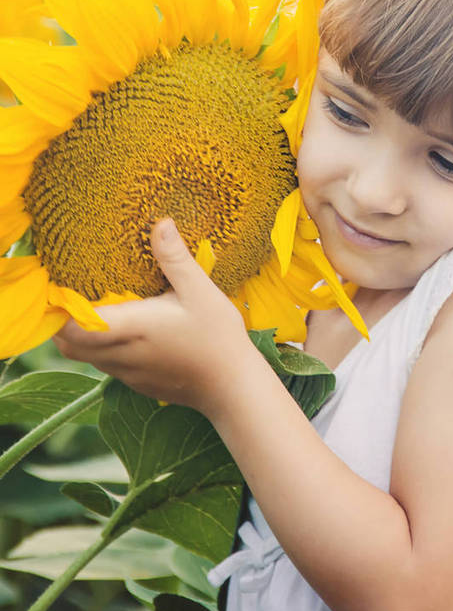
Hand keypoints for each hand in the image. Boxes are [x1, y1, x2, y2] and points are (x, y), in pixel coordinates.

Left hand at [52, 218, 247, 413]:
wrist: (233, 386)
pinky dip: (104, 350)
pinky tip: (128, 333)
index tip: (62, 288)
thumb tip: (161, 224)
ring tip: (101, 310)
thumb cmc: (218, 337)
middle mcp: (122, 355)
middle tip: (76, 296)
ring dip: (84, 336)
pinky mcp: (138, 384)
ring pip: (88, 357)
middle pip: (70, 345)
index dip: (60, 311)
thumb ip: (175, 259)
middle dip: (64, 323)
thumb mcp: (201, 291)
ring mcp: (129, 373)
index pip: (74, 327)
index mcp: (132, 328)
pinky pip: (108, 366)